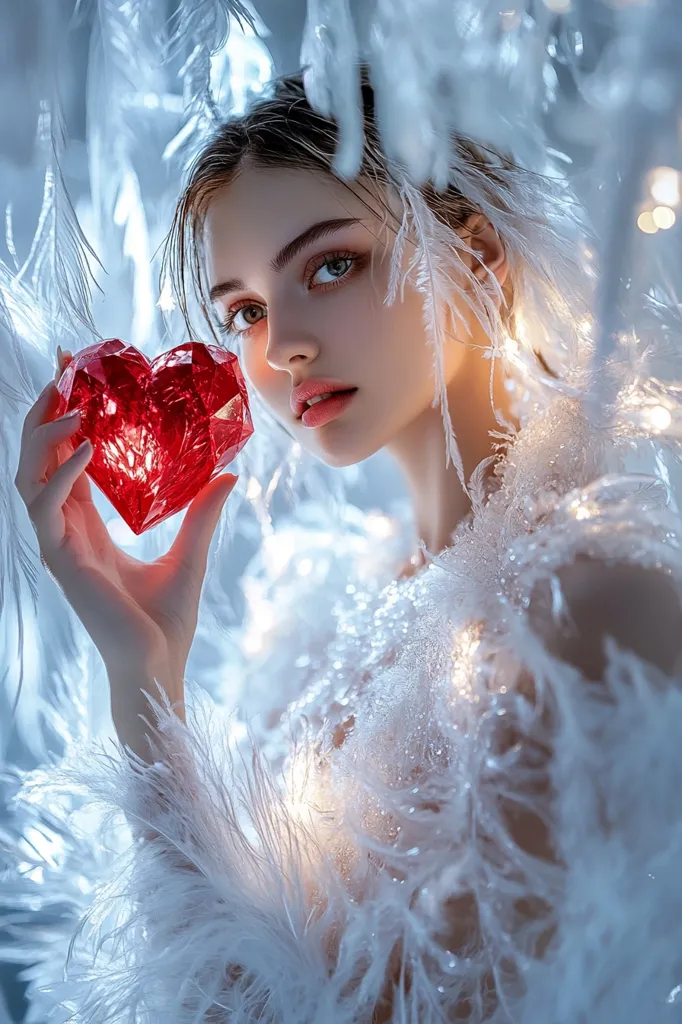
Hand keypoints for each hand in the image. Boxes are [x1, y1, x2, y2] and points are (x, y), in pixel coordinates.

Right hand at [14, 349, 237, 687]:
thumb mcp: (190, 552)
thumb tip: (230, 472)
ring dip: (44, 434)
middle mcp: (65, 529)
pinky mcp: (61, 561)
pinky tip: (86, 446)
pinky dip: (61, 474)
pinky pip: (45, 507)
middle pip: (37, 457)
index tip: (76, 370)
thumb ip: (201, 511)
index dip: (64, 415)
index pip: (64, 458)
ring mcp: (58, 545)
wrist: (158, 666)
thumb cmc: (166, 620)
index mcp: (86, 525)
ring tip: (71, 400)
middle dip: (44, 411)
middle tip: (64, 368)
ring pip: (28, 475)